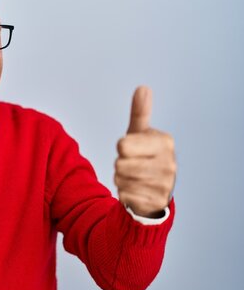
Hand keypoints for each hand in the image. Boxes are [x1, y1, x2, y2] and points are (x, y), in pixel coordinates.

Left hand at [114, 86, 175, 217]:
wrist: (153, 188)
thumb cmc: (143, 155)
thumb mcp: (139, 134)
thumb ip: (140, 113)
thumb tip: (143, 87)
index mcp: (164, 142)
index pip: (122, 145)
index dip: (121, 148)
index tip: (132, 149)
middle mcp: (169, 163)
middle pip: (120, 164)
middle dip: (119, 165)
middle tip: (131, 165)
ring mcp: (165, 184)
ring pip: (121, 180)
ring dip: (120, 180)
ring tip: (133, 178)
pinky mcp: (157, 202)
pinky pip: (125, 196)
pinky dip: (124, 194)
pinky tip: (136, 191)